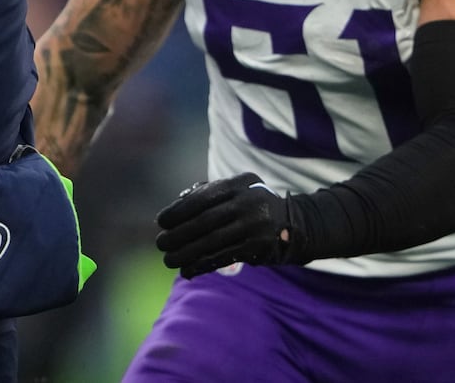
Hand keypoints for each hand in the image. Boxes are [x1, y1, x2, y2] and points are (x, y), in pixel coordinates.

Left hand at [155, 173, 301, 278]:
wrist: (294, 225)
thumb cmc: (252, 206)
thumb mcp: (236, 191)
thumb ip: (207, 192)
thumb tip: (177, 202)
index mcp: (239, 183)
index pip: (202, 197)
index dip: (179, 210)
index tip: (160, 221)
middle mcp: (249, 202)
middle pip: (205, 221)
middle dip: (179, 234)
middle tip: (160, 243)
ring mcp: (256, 225)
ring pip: (213, 242)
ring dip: (186, 253)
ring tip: (169, 260)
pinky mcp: (260, 247)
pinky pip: (224, 257)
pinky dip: (203, 264)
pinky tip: (188, 271)